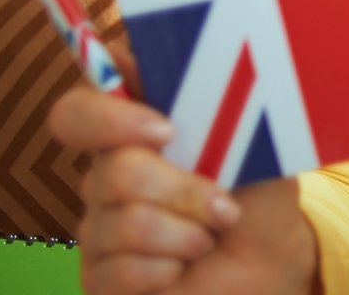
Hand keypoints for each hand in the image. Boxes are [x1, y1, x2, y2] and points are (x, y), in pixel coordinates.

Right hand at [49, 85, 316, 293]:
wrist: (267, 264)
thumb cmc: (258, 198)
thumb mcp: (261, 149)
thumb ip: (237, 111)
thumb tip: (226, 74)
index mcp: (136, 134)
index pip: (80, 113)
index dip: (110, 118)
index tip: (166, 132)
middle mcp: (106, 177)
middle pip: (114, 171)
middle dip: (184, 191)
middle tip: (224, 205)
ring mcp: (98, 229)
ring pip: (127, 224)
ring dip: (188, 235)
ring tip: (209, 237)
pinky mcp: (99, 277)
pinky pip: (121, 272)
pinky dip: (169, 270)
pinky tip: (183, 266)